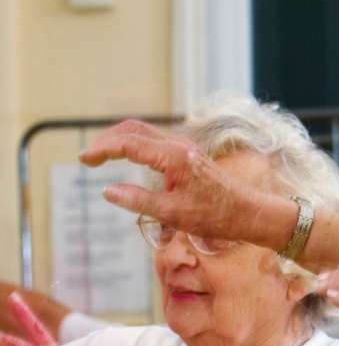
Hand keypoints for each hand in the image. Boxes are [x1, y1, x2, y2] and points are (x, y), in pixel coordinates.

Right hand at [76, 120, 274, 240]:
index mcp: (173, 157)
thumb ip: (137, 200)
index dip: (102, 149)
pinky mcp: (189, 156)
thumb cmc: (215, 215)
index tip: (83, 159)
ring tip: (101, 156)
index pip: (128, 143)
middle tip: (88, 157)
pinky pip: (156, 141)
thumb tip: (107, 191)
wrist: (249, 212)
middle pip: (134, 130)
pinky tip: (128, 157)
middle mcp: (179, 146)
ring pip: (145, 133)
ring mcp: (185, 149)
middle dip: (107, 140)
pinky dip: (135, 144)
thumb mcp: (172, 213)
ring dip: (120, 140)